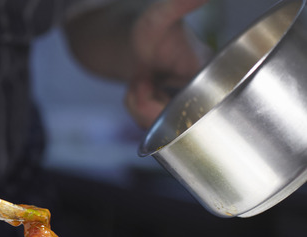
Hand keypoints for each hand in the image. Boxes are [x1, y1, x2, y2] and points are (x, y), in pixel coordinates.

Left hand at [125, 0, 212, 127]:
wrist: (120, 39)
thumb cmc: (142, 26)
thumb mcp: (157, 17)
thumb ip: (178, 4)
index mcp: (212, 70)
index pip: (201, 109)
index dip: (170, 108)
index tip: (148, 83)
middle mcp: (206, 90)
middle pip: (180, 125)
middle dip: (149, 107)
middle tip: (142, 79)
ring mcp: (189, 102)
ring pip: (163, 130)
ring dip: (140, 108)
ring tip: (141, 81)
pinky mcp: (174, 111)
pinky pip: (154, 129)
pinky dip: (138, 112)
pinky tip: (141, 91)